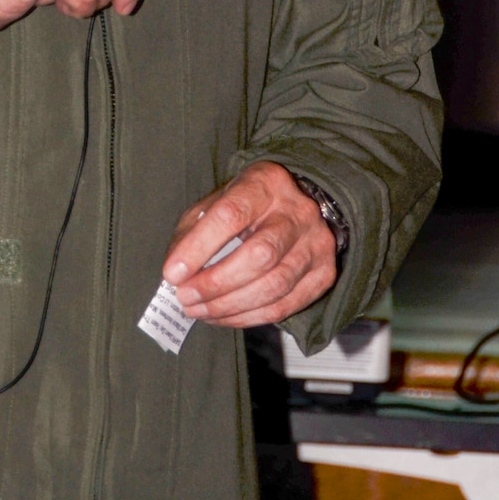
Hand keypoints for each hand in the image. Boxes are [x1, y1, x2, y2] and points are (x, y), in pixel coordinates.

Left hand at [161, 161, 336, 328]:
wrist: (295, 210)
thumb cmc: (247, 208)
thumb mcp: (214, 204)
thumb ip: (192, 233)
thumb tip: (176, 274)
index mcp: (266, 182)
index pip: (231, 214)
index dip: (199, 247)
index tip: (174, 272)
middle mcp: (298, 211)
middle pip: (260, 254)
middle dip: (216, 283)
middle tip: (186, 297)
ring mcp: (317, 243)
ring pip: (274, 285)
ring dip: (229, 305)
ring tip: (198, 309)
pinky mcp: (324, 273)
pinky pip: (284, 306)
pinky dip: (248, 317)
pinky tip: (223, 316)